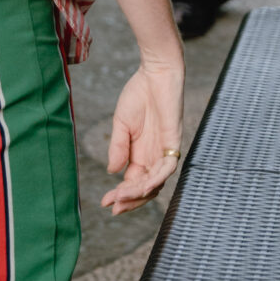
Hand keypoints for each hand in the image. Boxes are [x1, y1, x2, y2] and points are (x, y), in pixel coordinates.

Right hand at [101, 58, 183, 214]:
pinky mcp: (174, 140)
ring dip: (140, 193)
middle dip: (130, 200)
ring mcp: (165, 149)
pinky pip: (168, 166)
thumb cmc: (139, 94)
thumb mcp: (121, 124)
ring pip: (157, 182)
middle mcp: (154, 155)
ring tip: (122, 199)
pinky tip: (143, 185)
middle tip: (114, 208)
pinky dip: (157, 178)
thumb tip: (112, 172)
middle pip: (146, 188)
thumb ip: (118, 148)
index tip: (105, 202)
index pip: (133, 182)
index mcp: (140, 153)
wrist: (155, 72)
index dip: (120, 194)